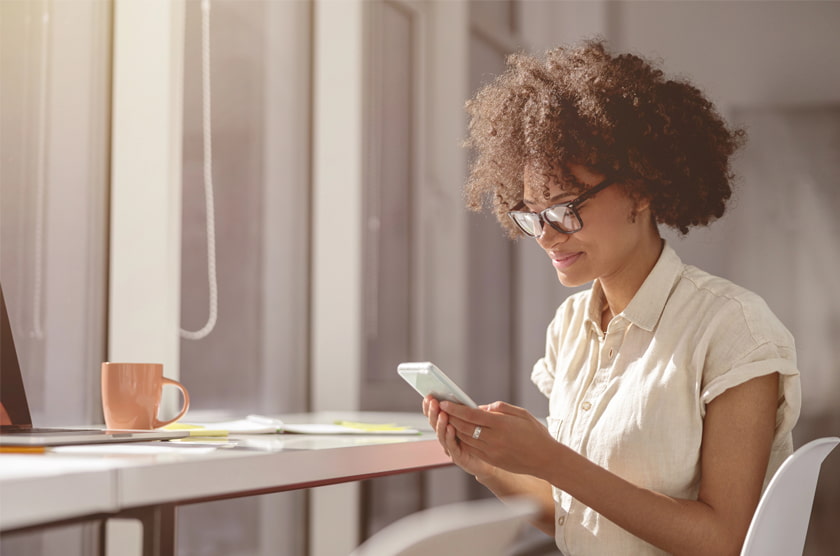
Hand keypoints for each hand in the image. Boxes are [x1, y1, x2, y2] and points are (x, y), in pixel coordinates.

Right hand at [423, 395, 497, 479]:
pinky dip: (449, 436)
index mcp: (448, 426)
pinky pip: (451, 446)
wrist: (491, 461)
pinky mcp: (457, 457)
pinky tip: (450, 427)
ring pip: (441, 435)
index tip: (428, 396)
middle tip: (433, 401)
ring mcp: (450, 447)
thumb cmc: (483, 439)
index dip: (430, 407)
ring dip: (440, 423)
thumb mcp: (478, 421)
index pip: (435, 415)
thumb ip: (472, 412)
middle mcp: (446, 437)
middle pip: (435, 424)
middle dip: (433, 412)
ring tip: (442, 413)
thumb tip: (467, 399)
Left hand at [440, 400, 555, 476]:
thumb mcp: (521, 413)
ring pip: (465, 439)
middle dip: (450, 417)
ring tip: (446, 419)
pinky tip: (458, 433)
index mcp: (501, 424)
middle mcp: (494, 439)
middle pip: (464, 427)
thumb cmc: (535, 433)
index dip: (455, 409)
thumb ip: (499, 408)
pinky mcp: (491, 460)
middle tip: (440, 409)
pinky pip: (471, 449)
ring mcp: (491, 452)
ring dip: (453, 429)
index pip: (471, 415)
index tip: (444, 403)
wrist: (546, 460)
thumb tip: (480, 407)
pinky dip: (462, 440)